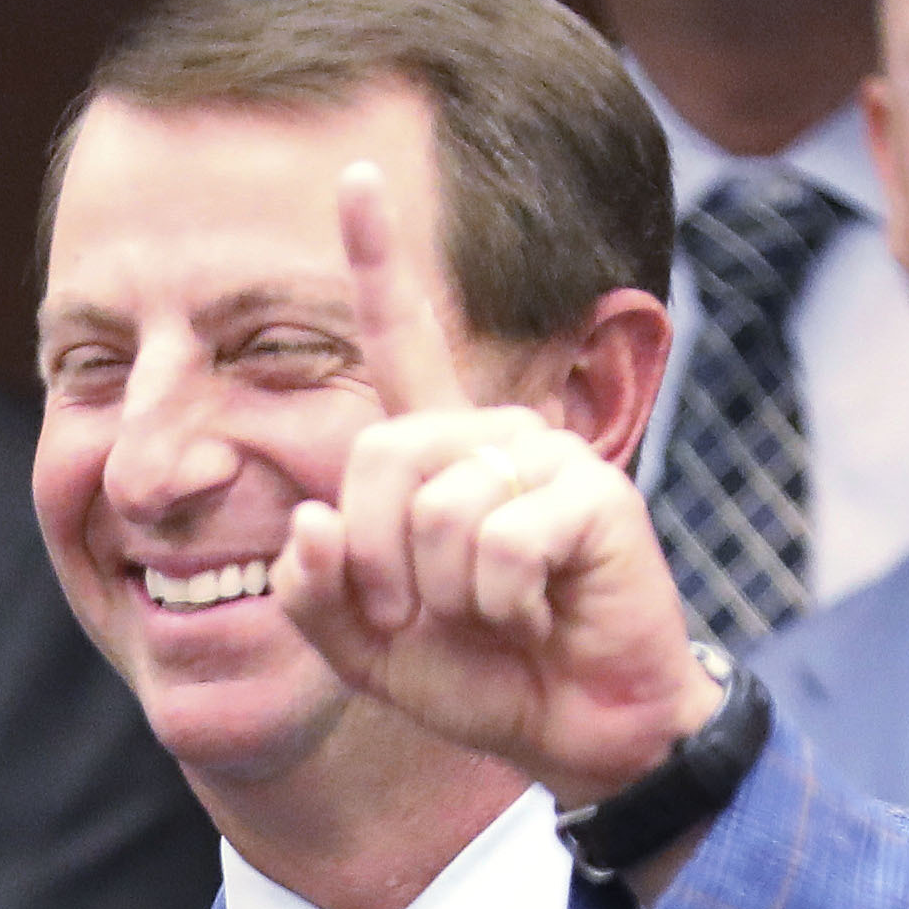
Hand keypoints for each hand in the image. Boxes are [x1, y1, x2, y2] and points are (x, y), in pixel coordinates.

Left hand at [273, 159, 707, 810]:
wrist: (577, 731)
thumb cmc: (480, 675)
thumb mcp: (364, 644)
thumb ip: (313, 589)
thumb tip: (313, 521)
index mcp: (436, 453)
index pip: (401, 339)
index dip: (378, 259)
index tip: (353, 176)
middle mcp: (491, 437)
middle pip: (379, 455)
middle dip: (376, 561)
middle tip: (415, 615)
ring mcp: (548, 458)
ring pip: (436, 506)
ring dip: (442, 591)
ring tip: (492, 616)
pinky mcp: (596, 495)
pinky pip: (497, 542)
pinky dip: (498, 601)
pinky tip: (538, 611)